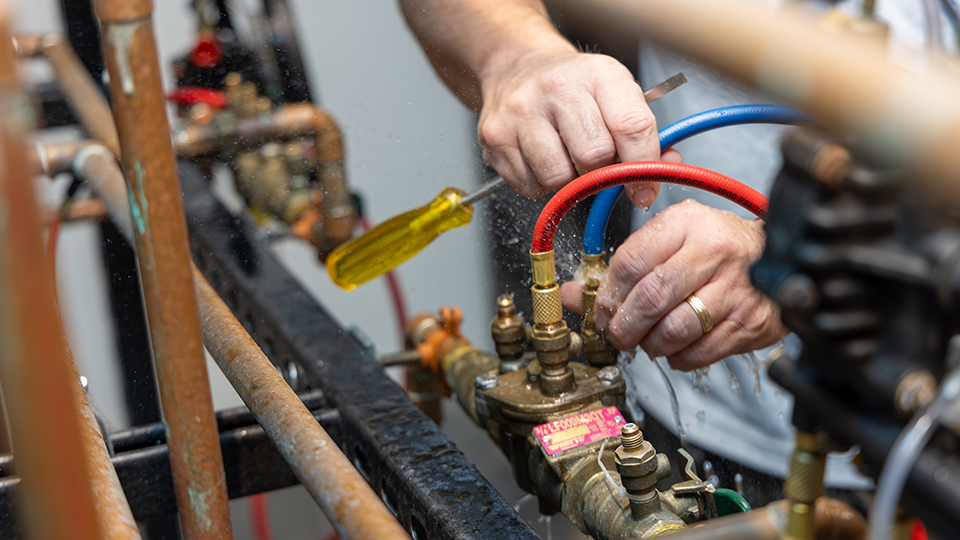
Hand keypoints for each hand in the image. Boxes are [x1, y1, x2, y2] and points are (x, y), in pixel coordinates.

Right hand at [478, 51, 661, 200]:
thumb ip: (643, 135)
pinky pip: (530, 186)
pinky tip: (543, 159)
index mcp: (598, 74)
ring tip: (567, 159)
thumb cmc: (573, 87)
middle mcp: (557, 88)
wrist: (518, 67)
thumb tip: (660, 173)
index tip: (644, 187)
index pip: (631, 127)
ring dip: (569, 182)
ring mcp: (520, 113)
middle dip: (600, 173)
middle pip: (593, 157)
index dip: (643, 166)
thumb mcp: (616, 94)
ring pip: (558, 178)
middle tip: (597, 166)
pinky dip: (542, 183)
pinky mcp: (495, 138)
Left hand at [562, 199, 786, 370]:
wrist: (780, 254)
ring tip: (648, 339)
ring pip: (675, 330)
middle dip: (624, 326)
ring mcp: (736, 289)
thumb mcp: (668, 240)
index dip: (607, 294)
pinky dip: (678, 357)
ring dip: (651, 344)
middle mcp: (714, 252)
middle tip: (619, 334)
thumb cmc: (715, 246)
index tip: (600, 310)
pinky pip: (699, 353)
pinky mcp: (751, 323)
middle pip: (651, 298)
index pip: (630, 262)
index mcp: (686, 224)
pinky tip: (677, 346)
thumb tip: (569, 295)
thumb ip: (619, 268)